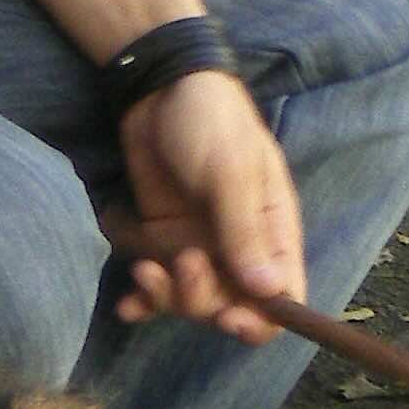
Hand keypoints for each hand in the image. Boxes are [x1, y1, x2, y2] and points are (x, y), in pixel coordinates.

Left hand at [104, 71, 304, 339]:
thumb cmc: (210, 120)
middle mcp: (239, 247)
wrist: (157, 89)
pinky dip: (143, 301)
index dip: (262, 319)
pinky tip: (126, 305)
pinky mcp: (163, 241)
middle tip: (183, 265)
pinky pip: (158, 286)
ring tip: (146, 268)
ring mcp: (200, 245)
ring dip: (169, 298)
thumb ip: (245, 231)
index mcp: (272, 230)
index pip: (282, 295)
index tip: (230, 320)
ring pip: (191, 302)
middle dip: (204, 302)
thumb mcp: (231, 171)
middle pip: (231, 307)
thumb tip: (271, 292)